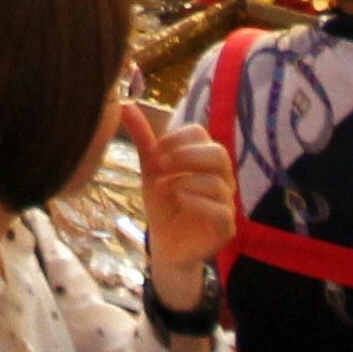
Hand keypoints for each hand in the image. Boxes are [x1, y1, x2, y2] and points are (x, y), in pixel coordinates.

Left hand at [128, 100, 238, 302]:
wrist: (165, 246)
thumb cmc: (163, 203)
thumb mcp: (150, 169)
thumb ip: (143, 138)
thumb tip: (125, 105)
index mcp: (205, 160)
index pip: (201, 134)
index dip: (177, 138)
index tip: (155, 150)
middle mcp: (221, 179)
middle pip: (218, 154)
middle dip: (186, 156)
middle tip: (159, 165)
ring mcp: (227, 203)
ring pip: (219, 182)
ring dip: (185, 180)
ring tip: (161, 187)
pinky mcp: (226, 228)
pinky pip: (221, 210)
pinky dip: (197, 201)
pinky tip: (177, 199)